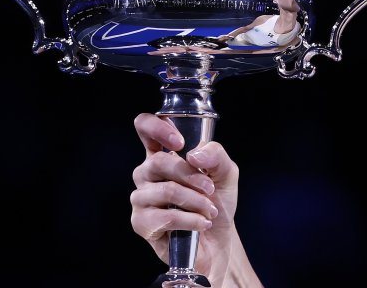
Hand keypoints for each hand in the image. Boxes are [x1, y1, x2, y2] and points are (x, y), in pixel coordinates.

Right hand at [130, 113, 239, 280]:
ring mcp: (141, 198)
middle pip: (158, 162)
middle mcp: (146, 173)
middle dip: (191, 176)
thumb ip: (215, 155)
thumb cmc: (216, 202)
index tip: (180, 143)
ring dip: (196, 201)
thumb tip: (193, 156)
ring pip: (166, 191)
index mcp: (163, 154)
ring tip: (209, 211)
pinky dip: (190, 220)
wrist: (218, 240)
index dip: (157, 128)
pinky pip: (165, 217)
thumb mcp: (226, 173)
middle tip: (210, 189)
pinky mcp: (141, 223)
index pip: (144, 127)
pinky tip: (202, 224)